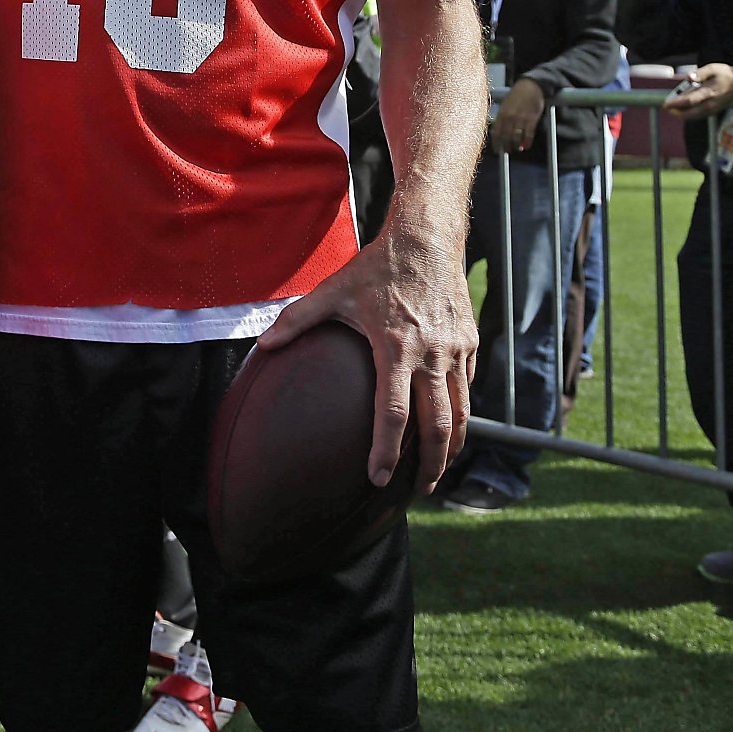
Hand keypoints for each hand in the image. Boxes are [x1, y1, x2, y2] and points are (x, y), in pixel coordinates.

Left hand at [255, 224, 477, 495]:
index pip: (393, 413)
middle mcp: (432, 355)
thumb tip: (262, 344)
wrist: (427, 238)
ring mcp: (456, 352)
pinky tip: (447, 430)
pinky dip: (460, 415)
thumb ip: (296, 320)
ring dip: (451, 448)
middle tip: (417, 493)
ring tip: (437, 473)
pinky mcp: (469, 345)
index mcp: (397, 346)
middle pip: (438, 426)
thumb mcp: (333, 291)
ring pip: (461, 413)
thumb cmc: (377, 266)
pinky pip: (466, 389)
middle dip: (429, 466)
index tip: (376, 478)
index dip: (386, 451)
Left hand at [488, 76, 544, 152]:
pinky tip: (527, 146)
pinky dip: (527, 142)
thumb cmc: (516, 95)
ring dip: (516, 145)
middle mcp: (510, 117)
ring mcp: (521, 118)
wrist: (530, 86)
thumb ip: (501, 118)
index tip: (497, 149)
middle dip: (506, 146)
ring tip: (517, 149)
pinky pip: (529, 134)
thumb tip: (499, 132)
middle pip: (506, 137)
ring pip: (517, 137)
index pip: (496, 133)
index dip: (496, 143)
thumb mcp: (505, 105)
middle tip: (507, 151)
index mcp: (501, 114)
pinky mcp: (532, 119)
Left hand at [663, 62, 732, 120]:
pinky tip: (683, 106)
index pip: (689, 101)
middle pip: (689, 114)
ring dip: (681, 113)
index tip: (665, 104)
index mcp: (709, 93)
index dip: (676, 104)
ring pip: (693, 116)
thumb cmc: (725, 74)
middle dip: (676, 112)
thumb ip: (700, 73)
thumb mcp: (712, 68)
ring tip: (672, 106)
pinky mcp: (714, 110)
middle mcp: (710, 104)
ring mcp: (713, 109)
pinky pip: (698, 115)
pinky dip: (689, 113)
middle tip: (667, 107)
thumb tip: (688, 78)